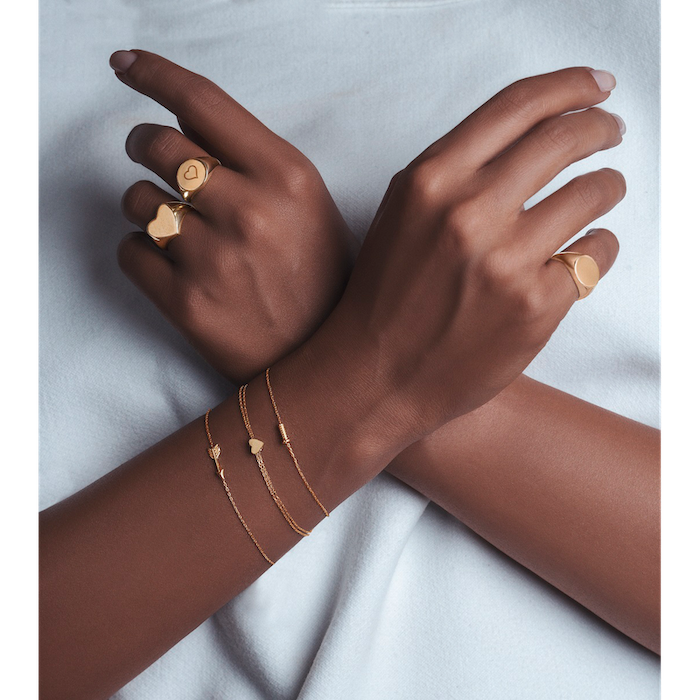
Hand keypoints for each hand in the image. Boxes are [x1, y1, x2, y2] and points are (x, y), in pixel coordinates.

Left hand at [114, 51, 357, 383]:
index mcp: (288, 177)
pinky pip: (128, 251)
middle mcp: (249, 211)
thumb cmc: (317, 276)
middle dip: (145, 146)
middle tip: (153, 160)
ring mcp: (213, 259)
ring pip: (135, 199)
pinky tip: (176, 267)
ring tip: (181, 231)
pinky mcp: (185, 303)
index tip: (125, 65)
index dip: (155, 74)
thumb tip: (184, 117)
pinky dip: (143, 253)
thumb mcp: (308, 205)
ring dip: (148, 207)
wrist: (319, 359)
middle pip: (157, 144)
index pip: (203, 102)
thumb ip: (254, 157)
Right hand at [311, 66, 624, 438]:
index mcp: (431, 180)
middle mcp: (470, 212)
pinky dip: (598, 248)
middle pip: (565, 139)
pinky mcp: (536, 305)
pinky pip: (596, 254)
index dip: (570, 86)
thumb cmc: (385, 295)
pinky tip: (581, 252)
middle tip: (609, 132)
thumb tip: (529, 135)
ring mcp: (507, 260)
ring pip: (595, 192)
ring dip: (607, 186)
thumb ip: (456, 169)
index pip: (519, 105)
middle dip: (599, 128)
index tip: (597, 86)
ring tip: (602, 191)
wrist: (376, 374)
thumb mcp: (402, 213)